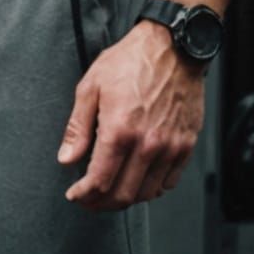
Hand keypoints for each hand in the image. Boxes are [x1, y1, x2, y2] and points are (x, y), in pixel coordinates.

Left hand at [59, 22, 203, 210]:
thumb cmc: (128, 63)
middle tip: (88, 200)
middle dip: (101, 203)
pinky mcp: (186, 146)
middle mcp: (148, 145)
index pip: (99, 180)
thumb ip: (77, 128)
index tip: (75, 195)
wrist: (171, 49)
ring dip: (126, 199)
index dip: (84, 194)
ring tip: (109, 192)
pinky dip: (151, 189)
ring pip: (147, 193)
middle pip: (124, 194)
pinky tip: (137, 180)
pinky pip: (169, 182)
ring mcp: (170, 148)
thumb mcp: (90, 88)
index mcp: (119, 130)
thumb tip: (66, 159)